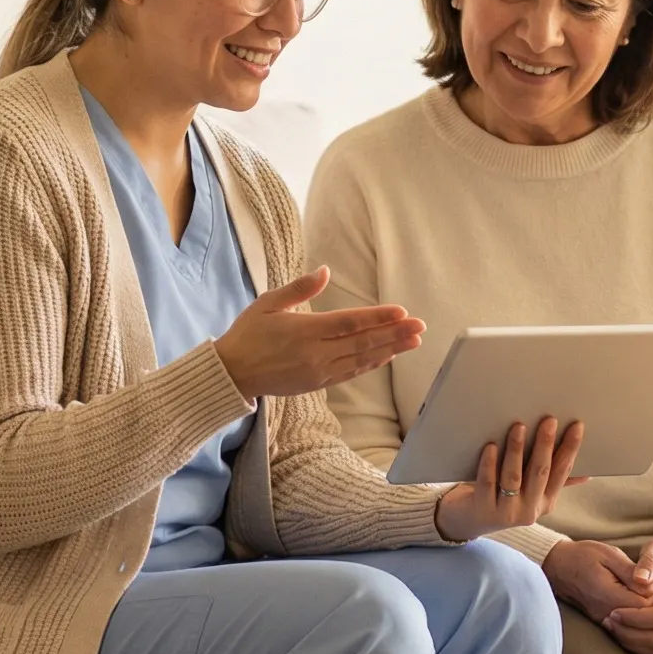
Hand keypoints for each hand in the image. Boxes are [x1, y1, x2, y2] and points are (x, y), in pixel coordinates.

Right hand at [215, 268, 423, 399]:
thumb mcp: (268, 303)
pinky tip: (388, 355)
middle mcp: (316, 353)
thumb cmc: (248, 334)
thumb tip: (324, 270)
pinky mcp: (318, 383)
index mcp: (304, 330)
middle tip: (420, 327)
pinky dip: (372, 364)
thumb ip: (299, 288)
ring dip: (390, 349)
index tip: (402, 312)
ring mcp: (318, 371)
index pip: (349, 323)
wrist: (233, 373)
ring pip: (362, 359)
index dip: (377, 317)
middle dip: (394, 334)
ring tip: (413, 340)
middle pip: (363, 342)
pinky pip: (351, 372)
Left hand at [435, 417, 585, 542]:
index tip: (576, 426)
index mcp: (545, 503)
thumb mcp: (530, 492)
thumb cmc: (501, 498)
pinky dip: (489, 464)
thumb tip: (586, 474)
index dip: (570, 449)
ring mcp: (506, 513)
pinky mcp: (483, 510)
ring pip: (513, 478)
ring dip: (517, 450)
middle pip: (540, 473)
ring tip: (518, 427)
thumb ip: (553, 482)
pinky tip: (490, 446)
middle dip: (546, 445)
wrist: (467, 521)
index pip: (562, 472)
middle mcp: (529, 510)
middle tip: (549, 421)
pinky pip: (487, 483)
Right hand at [542, 538, 652, 623]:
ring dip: (645, 614)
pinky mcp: (601, 623)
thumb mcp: (609, 555)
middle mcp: (606, 614)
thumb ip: (631, 572)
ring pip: (636, 629)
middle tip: (652, 586)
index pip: (646, 606)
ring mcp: (603, 621)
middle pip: (643, 621)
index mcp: (610, 595)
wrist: (557, 567)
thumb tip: (651, 588)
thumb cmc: (583, 556)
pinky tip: (636, 603)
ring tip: (642, 593)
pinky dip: (636, 619)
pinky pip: (626, 629)